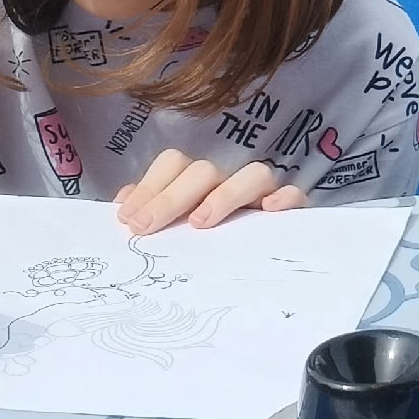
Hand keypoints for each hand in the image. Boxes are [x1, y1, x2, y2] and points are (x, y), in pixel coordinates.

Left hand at [117, 149, 307, 234]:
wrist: (268, 255)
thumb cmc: (214, 234)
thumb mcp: (179, 220)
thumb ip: (154, 206)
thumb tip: (123, 203)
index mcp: (200, 177)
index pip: (173, 164)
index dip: (148, 187)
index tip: (127, 218)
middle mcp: (231, 177)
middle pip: (204, 170)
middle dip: (171, 197)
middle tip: (145, 226)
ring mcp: (263, 192)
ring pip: (252, 174)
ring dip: (225, 195)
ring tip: (200, 223)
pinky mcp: (293, 209)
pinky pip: (295, 194)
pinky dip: (285, 198)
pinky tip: (270, 210)